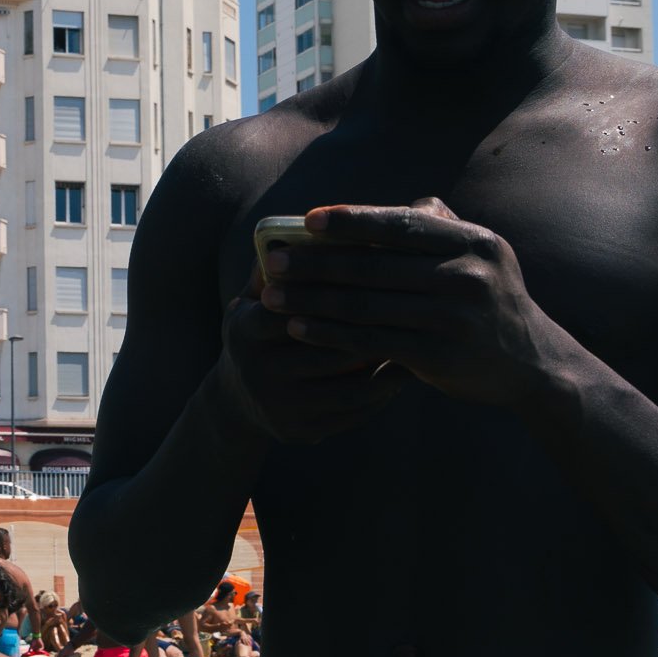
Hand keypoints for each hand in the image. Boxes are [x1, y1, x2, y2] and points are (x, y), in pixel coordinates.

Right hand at [215, 256, 411, 443]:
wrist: (239, 400)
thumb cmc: (262, 327)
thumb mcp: (255, 296)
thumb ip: (282, 263)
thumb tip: (316, 224)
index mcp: (244, 329)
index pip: (294, 305)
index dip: (336, 291)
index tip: (377, 274)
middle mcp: (257, 370)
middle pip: (329, 347)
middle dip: (372, 327)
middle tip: (414, 308)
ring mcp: (280, 405)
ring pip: (349, 384)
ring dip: (387, 362)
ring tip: (418, 340)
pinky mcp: (300, 431)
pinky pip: (354, 411)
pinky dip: (383, 392)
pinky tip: (406, 371)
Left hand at [257, 200, 557, 406]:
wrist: (532, 364)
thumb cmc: (489, 299)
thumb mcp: (480, 254)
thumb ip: (437, 226)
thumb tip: (380, 208)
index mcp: (473, 241)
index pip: (400, 224)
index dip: (351, 221)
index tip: (307, 221)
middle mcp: (467, 275)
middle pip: (374, 265)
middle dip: (316, 263)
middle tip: (274, 261)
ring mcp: (454, 318)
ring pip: (366, 304)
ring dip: (312, 299)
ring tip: (273, 296)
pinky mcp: (439, 356)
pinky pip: (372, 340)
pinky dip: (329, 333)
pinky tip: (299, 328)